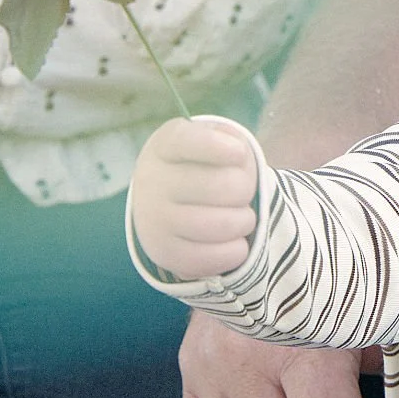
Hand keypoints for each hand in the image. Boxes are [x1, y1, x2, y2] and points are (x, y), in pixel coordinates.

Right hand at [131, 116, 258, 279]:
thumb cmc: (202, 164)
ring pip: (222, 224)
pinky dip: (236, 251)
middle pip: (223, 186)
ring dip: (245, 221)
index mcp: (166, 145)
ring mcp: (154, 219)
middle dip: (245, 189)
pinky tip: (236, 242)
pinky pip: (212, 258)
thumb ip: (229, 139)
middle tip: (242, 191)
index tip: (238, 152)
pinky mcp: (163, 253)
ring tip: (242, 217)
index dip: (218, 147)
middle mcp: (152, 180)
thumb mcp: (212, 140)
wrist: (164, 199)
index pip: (189, 142)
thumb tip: (236, 155)